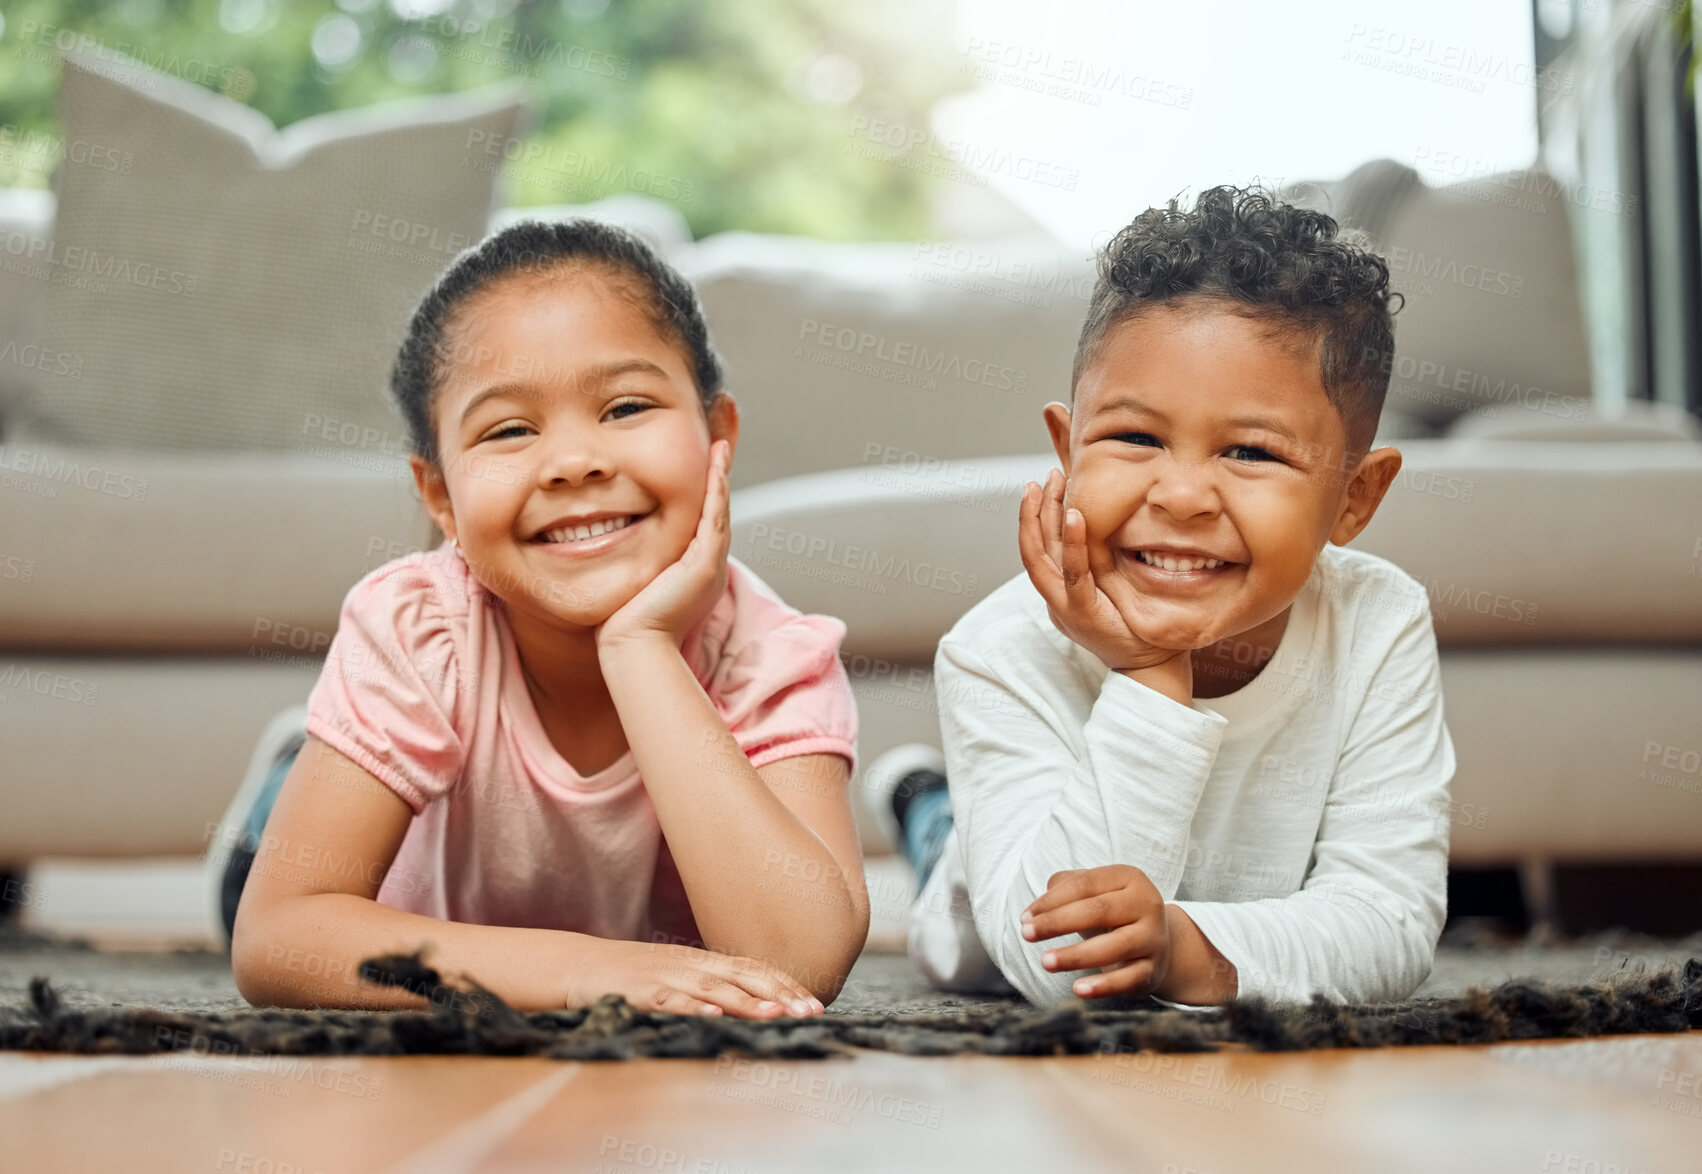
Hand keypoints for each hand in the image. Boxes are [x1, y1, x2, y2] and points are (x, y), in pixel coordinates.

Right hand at [571, 937, 825, 1017]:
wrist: (578, 964)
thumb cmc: (631, 975)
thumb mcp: (677, 976)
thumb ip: (710, 985)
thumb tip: (750, 1003)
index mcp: (702, 961)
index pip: (753, 968)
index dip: (785, 984)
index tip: (814, 1002)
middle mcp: (690, 965)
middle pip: (743, 975)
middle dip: (780, 993)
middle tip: (811, 1011)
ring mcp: (665, 976)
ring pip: (713, 988)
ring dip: (746, 1001)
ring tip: (775, 1013)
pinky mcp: (639, 991)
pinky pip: (669, 1000)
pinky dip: (691, 1007)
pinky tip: (711, 1017)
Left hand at [596, 440, 731, 652]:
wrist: (634, 645)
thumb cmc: (625, 622)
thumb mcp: (633, 581)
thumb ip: (634, 561)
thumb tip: (606, 542)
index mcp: (695, 570)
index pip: (702, 521)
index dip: (704, 491)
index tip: (701, 464)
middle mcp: (708, 565)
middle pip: (716, 510)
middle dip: (717, 476)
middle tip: (719, 445)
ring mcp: (711, 564)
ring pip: (720, 509)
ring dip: (721, 475)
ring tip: (720, 446)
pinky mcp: (707, 564)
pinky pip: (715, 517)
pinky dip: (716, 489)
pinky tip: (715, 465)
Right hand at [1017, 470, 1186, 674]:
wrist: (1151, 667)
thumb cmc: (1137, 626)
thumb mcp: (1112, 589)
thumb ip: (1101, 565)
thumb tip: (1106, 529)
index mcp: (1059, 594)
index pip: (1039, 550)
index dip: (1036, 517)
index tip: (1042, 486)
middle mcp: (1055, 599)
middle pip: (1033, 548)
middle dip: (1034, 509)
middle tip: (1044, 477)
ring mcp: (1065, 608)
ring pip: (1042, 557)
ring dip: (1044, 517)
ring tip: (1051, 485)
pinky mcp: (1084, 614)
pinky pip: (1074, 575)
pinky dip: (1073, 544)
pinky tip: (1077, 515)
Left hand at [1021, 865, 1170, 999]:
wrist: (1156, 945)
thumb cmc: (1113, 914)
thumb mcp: (1094, 893)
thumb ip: (1064, 889)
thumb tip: (1036, 910)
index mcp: (1130, 878)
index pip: (1085, 885)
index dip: (1051, 900)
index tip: (1025, 917)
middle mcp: (1147, 905)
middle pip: (1099, 911)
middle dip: (1058, 923)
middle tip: (1026, 934)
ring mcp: (1153, 938)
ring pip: (1115, 947)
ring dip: (1075, 955)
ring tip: (1046, 961)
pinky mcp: (1153, 970)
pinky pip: (1127, 979)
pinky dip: (1103, 986)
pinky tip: (1078, 989)